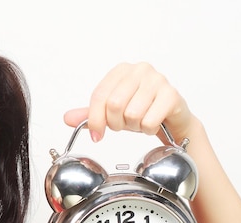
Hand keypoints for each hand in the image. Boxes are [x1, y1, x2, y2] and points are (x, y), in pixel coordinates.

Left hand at [63, 62, 193, 142]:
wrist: (172, 119)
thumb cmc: (142, 110)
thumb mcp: (112, 112)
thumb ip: (90, 114)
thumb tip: (67, 118)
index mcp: (121, 70)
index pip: (99, 96)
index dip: (95, 119)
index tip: (97, 135)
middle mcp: (140, 70)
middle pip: (114, 105)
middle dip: (116, 123)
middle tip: (123, 125)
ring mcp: (158, 80)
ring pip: (132, 114)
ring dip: (134, 127)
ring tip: (140, 122)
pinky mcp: (171, 95)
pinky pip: (149, 121)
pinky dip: (147, 129)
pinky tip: (152, 124)